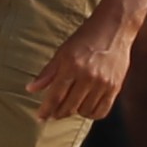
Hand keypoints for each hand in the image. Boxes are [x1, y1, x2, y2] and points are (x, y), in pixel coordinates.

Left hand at [23, 7, 136, 123]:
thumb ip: (48, 72)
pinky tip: (85, 108)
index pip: (55, 96)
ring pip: (84, 111)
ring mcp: (103, 83)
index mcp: (71, 66)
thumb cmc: (85, 38)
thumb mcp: (63, 51)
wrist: (113, 28)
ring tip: (70, 106)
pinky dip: (91, 114)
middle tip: (53, 113)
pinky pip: (102, 111)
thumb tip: (31, 89)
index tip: (40, 117)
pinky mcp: (115, 87)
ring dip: (75, 112)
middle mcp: (87, 76)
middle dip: (58, 113)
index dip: (46, 110)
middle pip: (69, 106)